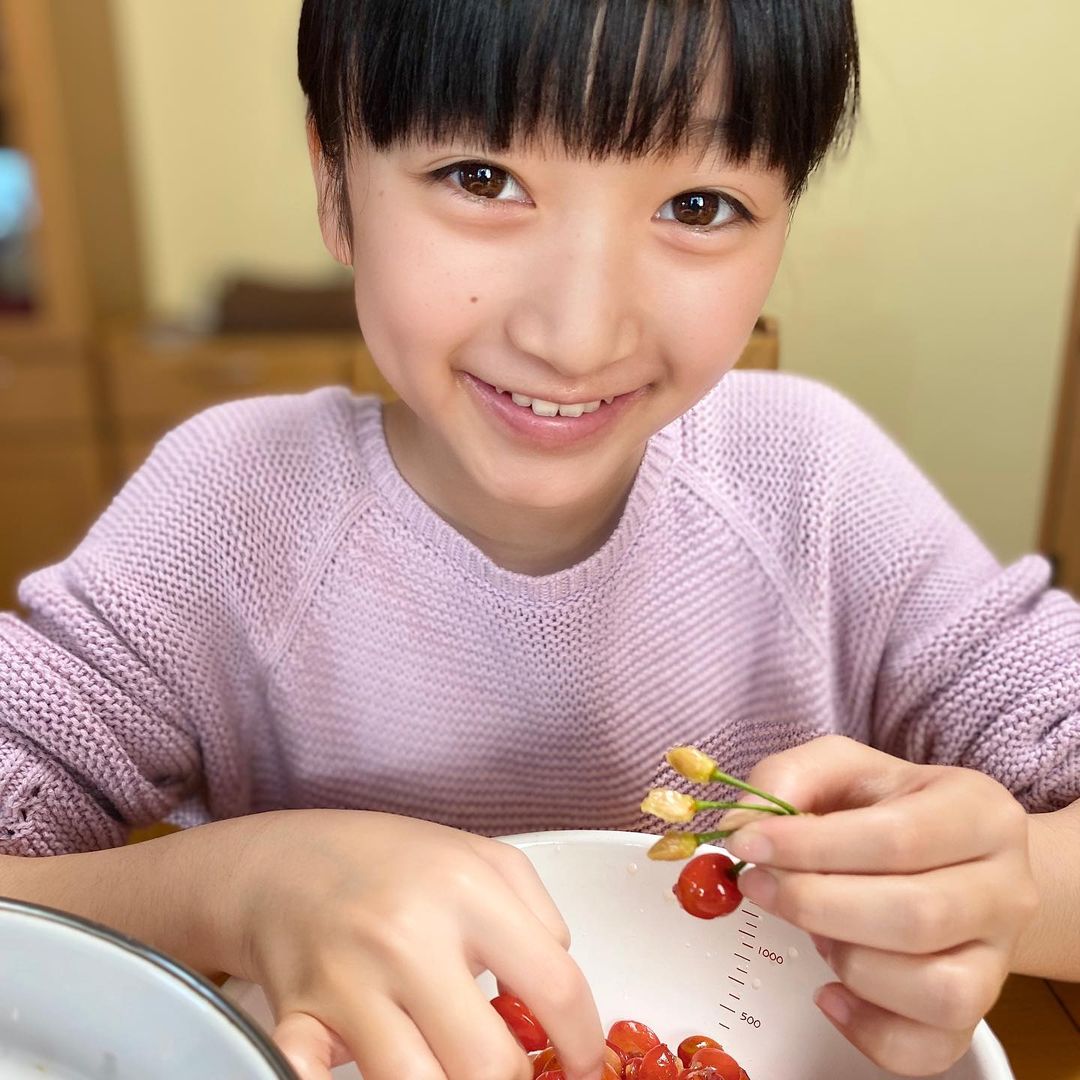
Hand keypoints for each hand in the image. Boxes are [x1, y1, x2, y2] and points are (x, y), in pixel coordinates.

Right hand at [231, 810, 603, 1079]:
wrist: (285, 862)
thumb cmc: (390, 862)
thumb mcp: (480, 856)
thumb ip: (538, 914)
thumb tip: (562, 984)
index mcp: (464, 889)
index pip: (554, 986)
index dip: (584, 1043)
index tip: (586, 1065)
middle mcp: (408, 937)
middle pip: (489, 1063)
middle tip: (510, 1067)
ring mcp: (349, 983)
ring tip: (456, 1066)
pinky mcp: (297, 1021)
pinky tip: (377, 1069)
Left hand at [721, 736, 1037, 1076]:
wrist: (951, 853)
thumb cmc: (890, 807)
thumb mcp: (841, 766)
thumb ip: (788, 779)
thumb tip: (744, 826)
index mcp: (979, 811)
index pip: (898, 838)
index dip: (812, 846)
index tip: (749, 843)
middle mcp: (1006, 888)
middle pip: (917, 917)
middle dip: (816, 904)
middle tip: (758, 886)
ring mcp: (998, 959)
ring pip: (936, 991)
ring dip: (852, 965)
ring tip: (818, 934)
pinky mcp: (977, 1013)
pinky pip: (930, 1049)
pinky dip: (867, 1031)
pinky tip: (830, 992)